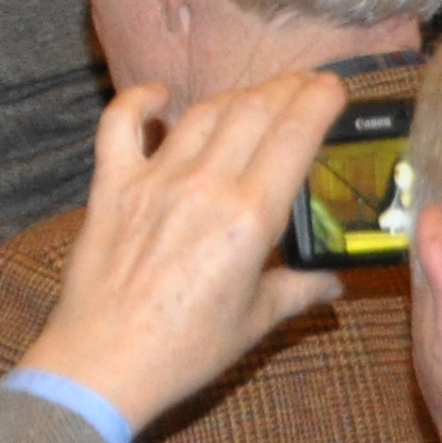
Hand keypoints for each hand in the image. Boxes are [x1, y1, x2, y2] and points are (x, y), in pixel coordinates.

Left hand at [16, 73, 348, 439]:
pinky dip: (138, 102)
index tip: (332, 87)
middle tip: (305, 83)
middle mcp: (202, 185)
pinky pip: (120, 126)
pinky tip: (158, 95)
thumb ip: (299, 289)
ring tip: (256, 94)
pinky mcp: (109, 185)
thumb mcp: (257, 320)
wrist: (106, 359)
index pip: (292, 137)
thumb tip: (335, 281)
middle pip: (250, 114)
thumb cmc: (187, 348)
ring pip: (200, 116)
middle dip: (284, 90)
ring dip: (233, 97)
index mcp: (248, 217)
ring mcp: (152, 180)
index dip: (316, 103)